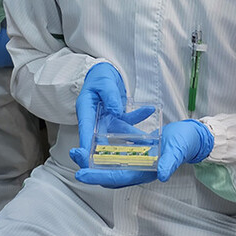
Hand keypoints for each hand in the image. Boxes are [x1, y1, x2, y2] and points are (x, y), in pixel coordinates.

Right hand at [69, 63, 154, 187]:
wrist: (104, 71)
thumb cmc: (99, 76)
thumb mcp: (104, 83)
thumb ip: (110, 95)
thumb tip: (116, 111)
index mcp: (86, 112)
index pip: (86, 134)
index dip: (88, 150)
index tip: (91, 164)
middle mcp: (95, 120)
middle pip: (101, 141)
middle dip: (111, 153)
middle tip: (124, 162)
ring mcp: (106, 120)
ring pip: (118, 134)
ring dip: (131, 137)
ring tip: (147, 141)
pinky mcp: (116, 118)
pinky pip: (128, 122)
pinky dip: (138, 118)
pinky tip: (149, 110)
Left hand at [70, 118, 212, 186]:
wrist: (191, 136)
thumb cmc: (185, 144)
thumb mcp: (177, 150)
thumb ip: (169, 162)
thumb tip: (162, 174)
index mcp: (143, 171)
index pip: (116, 177)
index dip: (98, 176)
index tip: (81, 173)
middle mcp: (136, 166)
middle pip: (107, 170)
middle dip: (90, 165)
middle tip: (75, 154)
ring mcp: (134, 157)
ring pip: (109, 159)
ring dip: (94, 155)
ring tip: (79, 148)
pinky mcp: (135, 147)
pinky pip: (117, 146)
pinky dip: (106, 142)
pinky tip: (96, 133)